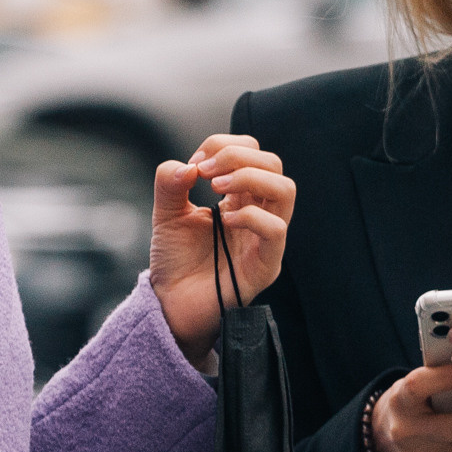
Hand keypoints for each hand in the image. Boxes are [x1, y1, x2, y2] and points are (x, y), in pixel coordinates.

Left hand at [148, 134, 295, 363]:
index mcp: (241, 197)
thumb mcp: (166, 213)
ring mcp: (265, 239)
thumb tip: (187, 165)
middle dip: (236, 156)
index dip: (223, 146)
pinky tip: (224, 219)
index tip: (193, 165)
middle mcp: (259, 214)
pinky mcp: (265, 265)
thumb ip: (170, 183)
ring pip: (285, 190)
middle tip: (204, 172)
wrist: (170, 305)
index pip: (253, 152)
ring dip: (249, 177)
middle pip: (273, 164)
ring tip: (215, 187)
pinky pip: (276, 230)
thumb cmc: (176, 261)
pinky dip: (251, 215)